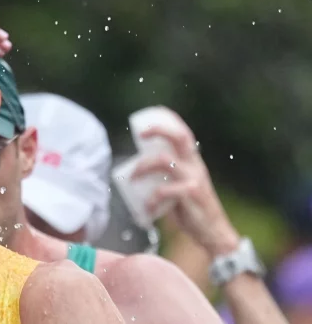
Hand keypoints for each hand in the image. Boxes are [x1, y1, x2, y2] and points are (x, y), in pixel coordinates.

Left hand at [131, 107, 239, 255]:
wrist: (214, 234)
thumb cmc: (193, 211)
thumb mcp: (181, 188)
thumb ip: (166, 178)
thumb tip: (139, 172)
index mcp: (193, 162)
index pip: (184, 133)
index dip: (171, 120)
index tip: (155, 111)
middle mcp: (196, 166)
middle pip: (180, 137)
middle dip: (159, 130)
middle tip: (140, 134)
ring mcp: (194, 179)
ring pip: (165, 161)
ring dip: (143, 166)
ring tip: (132, 178)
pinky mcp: (191, 194)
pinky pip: (164, 191)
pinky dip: (151, 199)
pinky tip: (147, 209)